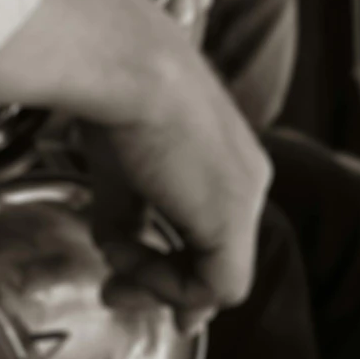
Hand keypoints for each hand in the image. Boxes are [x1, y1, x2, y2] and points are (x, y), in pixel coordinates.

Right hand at [0, 0, 269, 323]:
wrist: (126, 64)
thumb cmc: (113, 89)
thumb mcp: (115, 162)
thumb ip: (123, 211)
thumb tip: (114, 251)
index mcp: (225, 156)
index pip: (208, 228)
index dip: (172, 264)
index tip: (129, 277)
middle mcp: (246, 179)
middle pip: (214, 256)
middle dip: (164, 286)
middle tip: (116, 295)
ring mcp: (244, 200)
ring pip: (215, 276)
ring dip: (157, 285)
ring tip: (114, 276)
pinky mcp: (231, 220)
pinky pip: (212, 284)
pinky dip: (164, 285)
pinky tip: (126, 262)